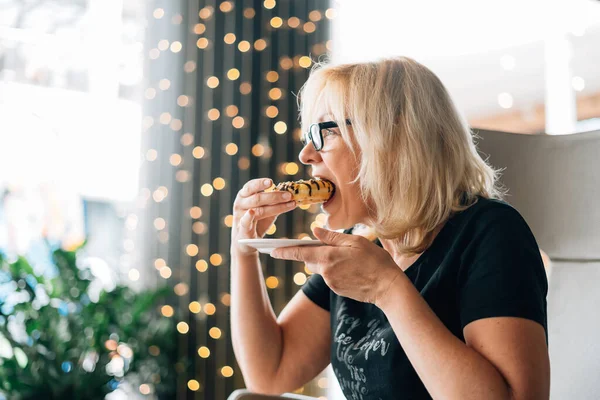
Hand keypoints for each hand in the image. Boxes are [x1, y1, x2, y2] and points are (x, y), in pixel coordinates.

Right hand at [231, 178, 296, 255]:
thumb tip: (291, 193)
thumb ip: (274, 201)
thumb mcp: (265, 208)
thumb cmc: (256, 220)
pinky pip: (245, 222)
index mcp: (244, 195)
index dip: (260, 183)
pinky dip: (248, 217)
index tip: (271, 182)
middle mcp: (240, 203)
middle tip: (289, 195)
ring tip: (290, 204)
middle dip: (275, 196)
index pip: (251, 186)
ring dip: (276, 207)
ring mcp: (240, 216)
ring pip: (258, 210)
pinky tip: (251, 212)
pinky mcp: (242, 229)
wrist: (247, 241)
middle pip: (258, 198)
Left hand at [270, 227, 403, 304]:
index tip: (272, 249)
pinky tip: (352, 269)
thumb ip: (332, 237)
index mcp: (328, 257)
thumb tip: (314, 231)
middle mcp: (325, 272)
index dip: (284, 251)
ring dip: (327, 261)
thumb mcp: (356, 242)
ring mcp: (331, 283)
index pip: (299, 253)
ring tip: (348, 258)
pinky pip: (330, 277)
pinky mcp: (337, 290)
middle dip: (315, 253)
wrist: (388, 287)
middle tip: (331, 246)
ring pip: (321, 268)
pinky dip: (335, 270)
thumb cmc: (375, 261)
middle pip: (310, 260)